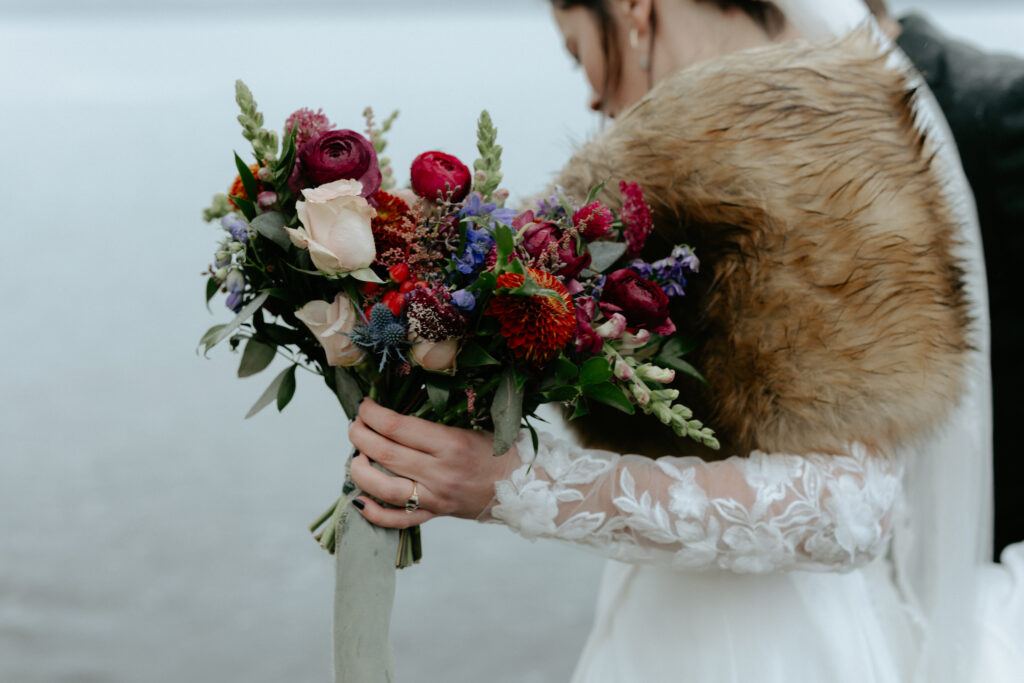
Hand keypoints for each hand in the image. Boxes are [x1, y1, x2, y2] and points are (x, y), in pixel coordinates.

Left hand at [347, 398, 519, 528]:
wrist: (523, 486)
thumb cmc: (498, 450)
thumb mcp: (471, 426)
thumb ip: (435, 421)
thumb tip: (393, 412)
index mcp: (451, 443)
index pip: (398, 427)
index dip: (373, 414)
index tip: (364, 406)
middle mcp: (441, 472)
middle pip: (386, 453)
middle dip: (360, 436)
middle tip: (354, 426)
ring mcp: (436, 497)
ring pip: (385, 488)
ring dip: (361, 471)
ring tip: (355, 457)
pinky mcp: (436, 515)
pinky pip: (398, 520)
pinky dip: (374, 512)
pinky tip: (360, 499)